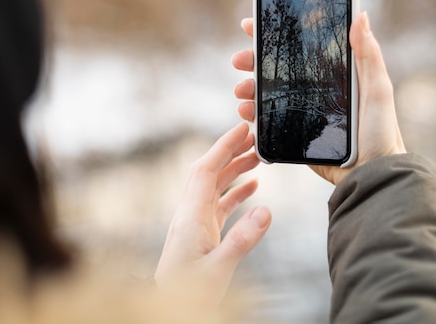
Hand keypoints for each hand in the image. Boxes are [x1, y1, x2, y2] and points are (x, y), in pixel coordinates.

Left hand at [154, 123, 270, 305]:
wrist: (170, 310)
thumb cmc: (189, 294)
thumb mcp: (218, 269)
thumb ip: (241, 240)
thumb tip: (266, 210)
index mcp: (192, 217)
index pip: (206, 170)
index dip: (223, 146)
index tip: (241, 129)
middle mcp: (191, 215)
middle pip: (209, 171)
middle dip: (229, 150)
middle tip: (253, 136)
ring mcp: (195, 224)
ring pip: (214, 186)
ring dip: (234, 168)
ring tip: (257, 157)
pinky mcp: (201, 234)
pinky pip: (219, 204)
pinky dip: (235, 191)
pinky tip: (252, 188)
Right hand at [232, 12, 405, 184]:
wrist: (372, 173)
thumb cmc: (381, 131)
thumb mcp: (378, 88)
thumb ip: (368, 54)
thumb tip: (359, 15)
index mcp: (332, 74)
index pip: (300, 47)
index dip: (275, 34)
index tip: (252, 25)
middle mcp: (315, 90)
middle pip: (277, 69)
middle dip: (253, 62)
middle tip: (239, 60)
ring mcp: (303, 112)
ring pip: (268, 95)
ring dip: (250, 89)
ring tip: (241, 91)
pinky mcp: (297, 135)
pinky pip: (270, 121)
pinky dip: (254, 116)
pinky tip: (246, 113)